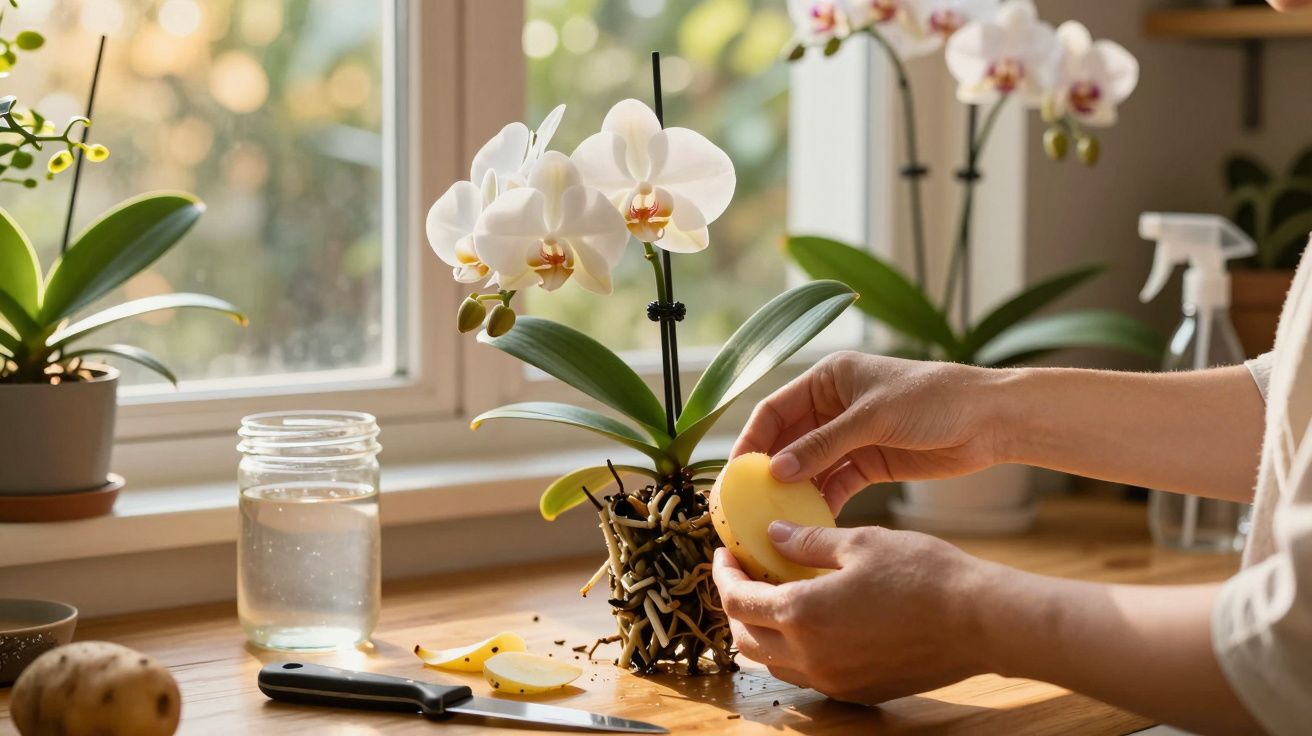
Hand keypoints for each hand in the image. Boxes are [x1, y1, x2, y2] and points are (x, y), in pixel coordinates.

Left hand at [711, 523, 990, 703]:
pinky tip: (813, 620)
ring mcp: (834, 680)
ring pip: (773, 662)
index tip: (725, 555)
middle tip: (743, 574)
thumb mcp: (859, 542)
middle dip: (736, 606)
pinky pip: (808, 673)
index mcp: (801, 614)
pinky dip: (795, 649)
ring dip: (762, 631)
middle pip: (745, 639)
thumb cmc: (923, 574)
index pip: (737, 601)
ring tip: (775, 595)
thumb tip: (772, 536)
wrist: (979, 621)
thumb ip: (806, 542)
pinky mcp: (858, 691)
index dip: (723, 575)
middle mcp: (809, 656)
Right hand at [734, 352, 1012, 511]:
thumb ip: (823, 444)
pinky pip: (836, 483)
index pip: (775, 409)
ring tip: (777, 519)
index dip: (752, 439)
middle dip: (768, 471)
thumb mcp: (872, 418)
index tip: (735, 473)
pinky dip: (823, 501)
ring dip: (795, 490)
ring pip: (810, 466)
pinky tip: (812, 522)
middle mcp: (834, 406)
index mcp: (829, 379)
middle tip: (747, 503)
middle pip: (788, 440)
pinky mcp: (870, 462)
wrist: (990, 420)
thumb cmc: (933, 400)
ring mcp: (852, 436)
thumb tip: (776, 470)